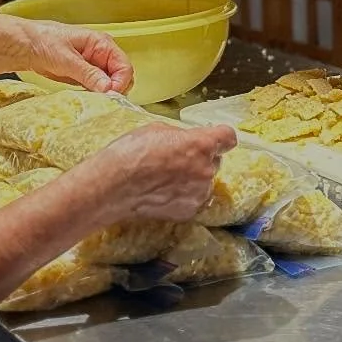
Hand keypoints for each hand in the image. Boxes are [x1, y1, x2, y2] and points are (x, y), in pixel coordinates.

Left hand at [10, 19, 134, 94]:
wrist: (24, 46)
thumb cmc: (43, 42)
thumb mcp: (66, 59)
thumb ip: (88, 74)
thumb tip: (108, 88)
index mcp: (102, 43)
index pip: (124, 66)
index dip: (120, 83)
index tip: (110, 95)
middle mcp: (102, 54)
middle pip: (121, 77)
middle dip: (114, 90)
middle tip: (102, 100)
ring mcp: (94, 66)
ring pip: (110, 85)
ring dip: (104, 94)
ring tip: (93, 100)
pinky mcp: (84, 77)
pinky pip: (97, 89)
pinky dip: (95, 95)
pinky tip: (87, 98)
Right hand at [83, 122, 237, 222]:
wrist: (113, 186)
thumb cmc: (131, 153)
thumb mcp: (157, 130)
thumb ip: (181, 136)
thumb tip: (187, 141)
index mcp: (201, 145)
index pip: (228, 137)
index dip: (220, 138)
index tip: (213, 139)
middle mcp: (206, 170)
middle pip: (216, 161)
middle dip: (201, 158)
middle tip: (177, 159)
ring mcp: (199, 193)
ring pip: (205, 182)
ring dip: (193, 179)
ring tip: (167, 179)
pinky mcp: (189, 211)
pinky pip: (194, 199)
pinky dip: (184, 196)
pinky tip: (164, 192)